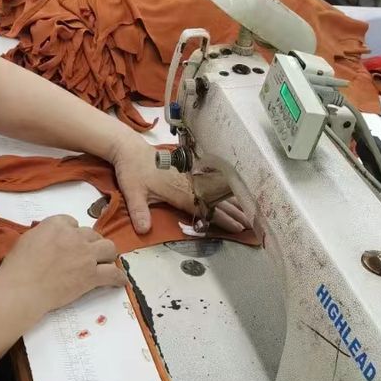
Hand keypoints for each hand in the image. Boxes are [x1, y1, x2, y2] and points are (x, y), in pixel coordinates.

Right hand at [0, 214, 126, 318]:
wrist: (23, 288)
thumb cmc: (17, 266)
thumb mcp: (28, 238)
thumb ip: (44, 234)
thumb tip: (49, 239)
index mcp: (57, 224)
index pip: (73, 222)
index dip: (72, 233)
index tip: (70, 242)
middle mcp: (75, 236)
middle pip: (92, 234)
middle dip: (91, 243)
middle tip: (87, 254)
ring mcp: (86, 255)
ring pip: (109, 248)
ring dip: (107, 254)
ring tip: (105, 262)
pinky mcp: (92, 275)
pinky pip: (113, 274)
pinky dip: (118, 277)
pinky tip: (120, 280)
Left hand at [108, 134, 247, 234]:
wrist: (130, 148)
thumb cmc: (132, 170)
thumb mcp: (132, 192)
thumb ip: (139, 212)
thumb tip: (144, 231)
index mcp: (179, 191)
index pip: (205, 208)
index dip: (221, 219)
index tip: (237, 228)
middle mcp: (187, 183)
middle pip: (215, 200)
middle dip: (233, 212)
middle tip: (251, 224)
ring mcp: (188, 176)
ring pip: (214, 191)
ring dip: (230, 201)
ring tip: (247, 211)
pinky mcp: (185, 172)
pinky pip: (208, 183)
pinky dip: (220, 190)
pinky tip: (229, 194)